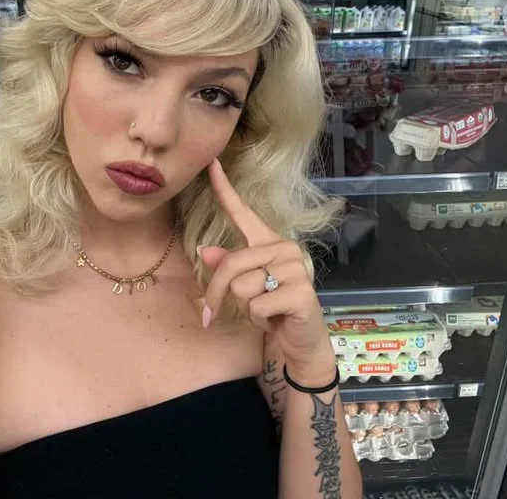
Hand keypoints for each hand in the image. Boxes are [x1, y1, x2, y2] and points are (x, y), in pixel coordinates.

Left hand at [198, 158, 335, 384]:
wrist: (300, 343)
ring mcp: (295, 268)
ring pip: (241, 286)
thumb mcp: (245, 288)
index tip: (211, 163)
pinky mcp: (301, 292)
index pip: (243, 212)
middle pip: (231, 264)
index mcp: (268, 242)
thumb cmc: (272, 311)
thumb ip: (227, 267)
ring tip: (265, 312)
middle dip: (216, 294)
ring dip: (245, 309)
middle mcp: (284, 249)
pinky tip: (275, 320)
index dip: (224, 190)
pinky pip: (257, 305)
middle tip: (213, 315)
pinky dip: (259, 320)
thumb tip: (205, 251)